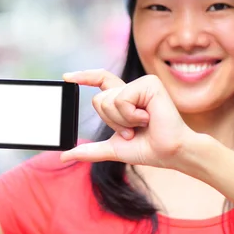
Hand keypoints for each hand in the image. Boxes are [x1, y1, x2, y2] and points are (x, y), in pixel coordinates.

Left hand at [60, 69, 193, 168]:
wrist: (170, 153)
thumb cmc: (148, 149)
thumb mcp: (113, 149)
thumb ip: (89, 150)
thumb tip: (64, 156)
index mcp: (125, 99)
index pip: (100, 80)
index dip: (83, 77)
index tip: (66, 77)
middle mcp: (132, 88)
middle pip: (99, 99)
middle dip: (112, 122)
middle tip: (133, 129)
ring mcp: (141, 84)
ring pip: (108, 100)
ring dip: (123, 121)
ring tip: (143, 124)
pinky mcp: (149, 84)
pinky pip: (122, 99)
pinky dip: (131, 116)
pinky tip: (148, 118)